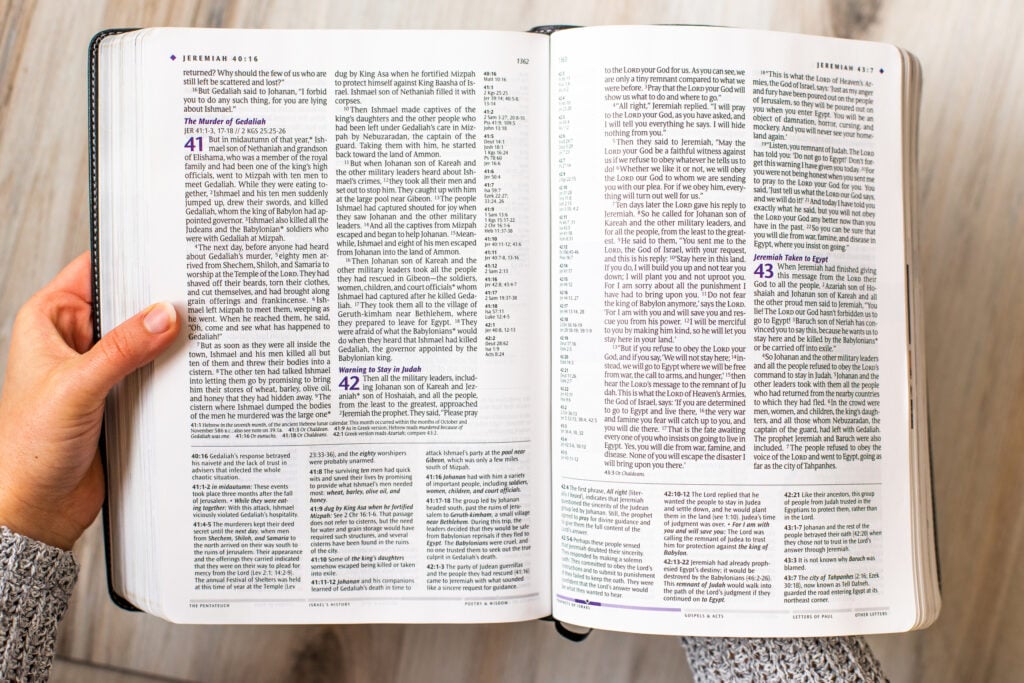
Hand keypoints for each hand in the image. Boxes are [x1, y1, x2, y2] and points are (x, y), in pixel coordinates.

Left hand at [0, 253, 179, 548]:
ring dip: (169, 341)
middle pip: (127, 303)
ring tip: (202, 331)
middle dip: (159, 302)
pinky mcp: (120, 396)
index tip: (170, 255)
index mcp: (48, 320)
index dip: (131, 259)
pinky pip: (154, 371)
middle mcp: (74, 339)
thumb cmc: (27, 450)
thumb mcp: (76, 389)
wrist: (37, 510)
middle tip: (197, 296)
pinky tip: (193, 369)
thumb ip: (122, 349)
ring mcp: (99, 368)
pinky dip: (173, 370)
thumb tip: (164, 316)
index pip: (95, 269)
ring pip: (145, 338)